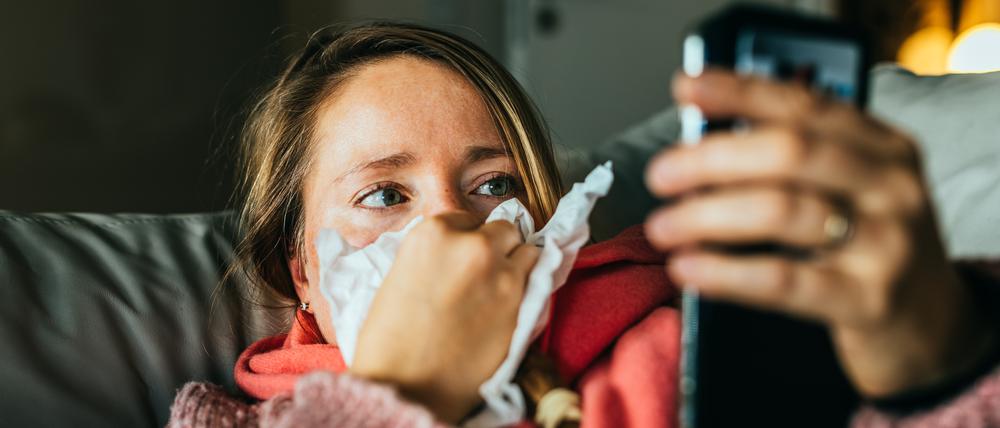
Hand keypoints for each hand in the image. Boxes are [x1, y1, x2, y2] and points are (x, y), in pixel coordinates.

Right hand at [349, 212, 539, 422]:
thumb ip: (433, 257)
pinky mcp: (522, 302)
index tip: (461, 259)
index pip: (465, 219)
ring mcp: (501, 272)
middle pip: (502, 229)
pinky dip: (528, 288)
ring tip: (499, 289)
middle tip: (483, 274)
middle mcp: (472, 244)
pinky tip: (510, 304)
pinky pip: (538, 280)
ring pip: (527, 250)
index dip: (465, 240)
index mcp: (432, 233)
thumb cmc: (388, 341)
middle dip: (495, 248)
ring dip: (517, 265)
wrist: (407, 387)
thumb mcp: (399, 277)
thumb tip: (453, 256)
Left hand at [644, 69, 995, 396]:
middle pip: (790, 152)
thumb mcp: (851, 191)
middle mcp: (891, 185)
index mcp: (883, 146)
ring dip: (706, 216)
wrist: (932, 327)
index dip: (740, 92)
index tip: (688, 88)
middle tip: (661, 175)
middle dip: (712, 159)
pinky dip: (726, 272)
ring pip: (781, 212)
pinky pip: (784, 280)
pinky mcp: (868, 300)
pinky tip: (688, 268)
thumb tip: (701, 141)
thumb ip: (793, 162)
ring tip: (662, 227)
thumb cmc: (869, 247)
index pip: (804, 104)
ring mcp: (886, 244)